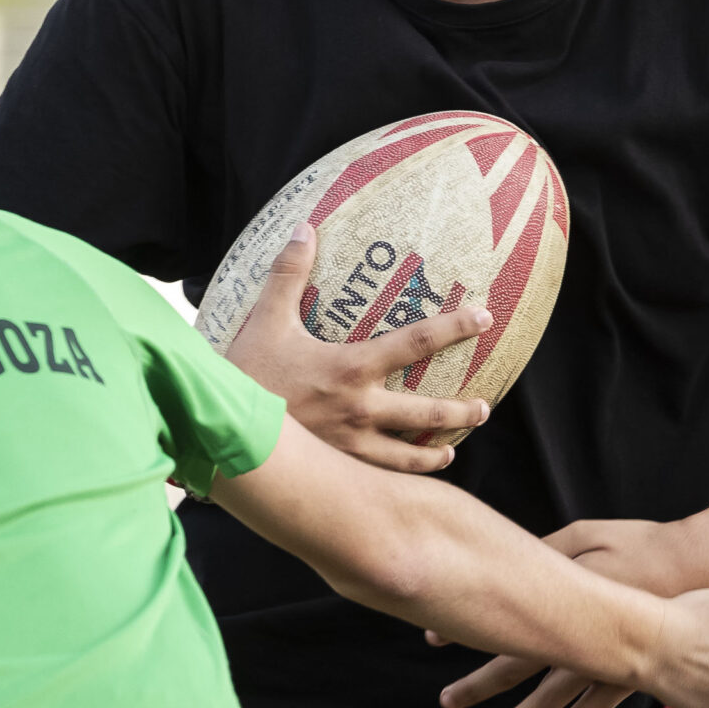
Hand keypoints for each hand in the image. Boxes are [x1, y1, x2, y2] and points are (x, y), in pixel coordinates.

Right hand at [224, 222, 492, 473]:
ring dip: (433, 453)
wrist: (224, 435)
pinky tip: (403, 478)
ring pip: (407, 456)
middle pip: (428, 413)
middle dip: (462, 411)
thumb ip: (287, 275)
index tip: (484, 317)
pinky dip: (395, 478)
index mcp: (351, 369)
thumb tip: (304, 229)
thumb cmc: (245, 376)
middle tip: (484, 407)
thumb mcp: (265, 320)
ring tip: (449, 452)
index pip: (416, 342)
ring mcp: (351, 446)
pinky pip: (376, 477)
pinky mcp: (336, 469)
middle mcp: (360, 410)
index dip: (455, 327)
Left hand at [438, 518, 708, 707]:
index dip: (461, 631)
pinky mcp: (626, 677)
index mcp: (559, 598)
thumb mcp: (584, 535)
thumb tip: (504, 567)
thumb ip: (544, 553)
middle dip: (475, 688)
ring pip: (548, 702)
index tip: (431, 639)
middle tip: (447, 702)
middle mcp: (575, 637)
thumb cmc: (640, 544)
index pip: (497, 621)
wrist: (703, 570)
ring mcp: (601, 662)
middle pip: (512, 668)